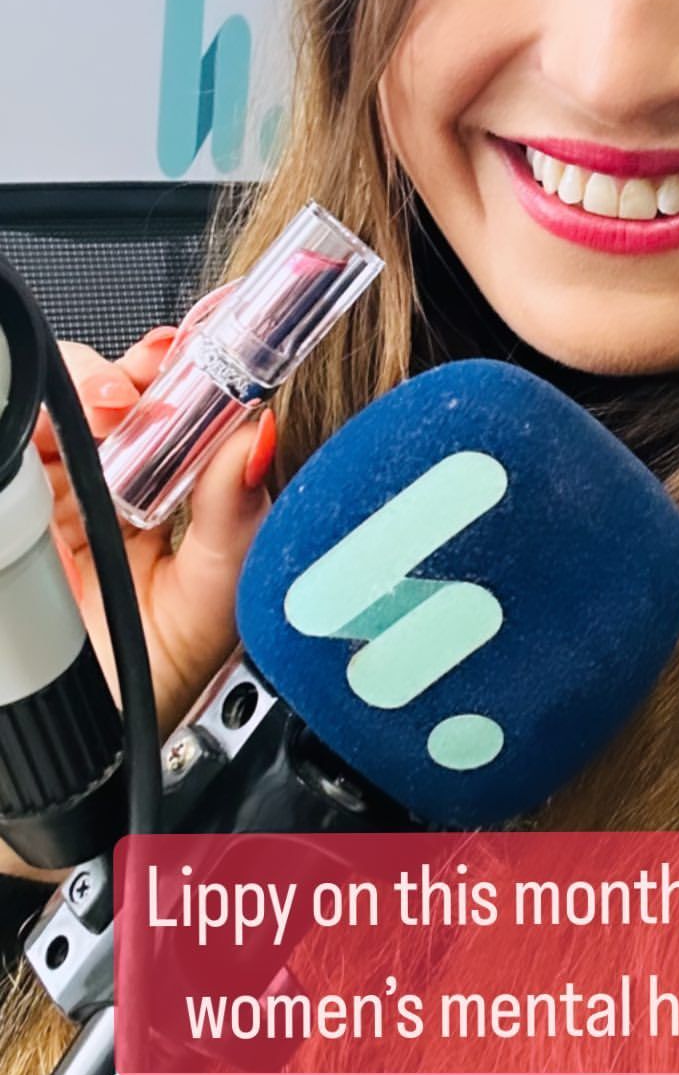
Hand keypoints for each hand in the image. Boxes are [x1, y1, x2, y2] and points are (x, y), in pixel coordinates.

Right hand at [32, 286, 275, 746]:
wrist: (81, 735)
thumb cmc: (157, 679)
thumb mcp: (213, 595)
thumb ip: (234, 517)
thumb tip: (258, 437)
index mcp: (195, 500)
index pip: (202, 412)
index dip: (206, 367)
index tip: (215, 339)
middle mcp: (137, 489)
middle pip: (137, 393)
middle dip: (146, 367)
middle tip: (156, 370)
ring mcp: (75, 494)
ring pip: (74, 405)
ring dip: (90, 385)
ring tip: (107, 403)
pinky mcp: (24, 506)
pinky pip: (24, 445)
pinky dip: (35, 419)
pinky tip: (58, 427)